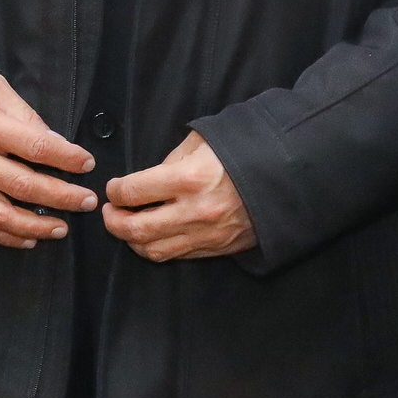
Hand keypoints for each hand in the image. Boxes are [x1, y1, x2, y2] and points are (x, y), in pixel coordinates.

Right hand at [0, 73, 97, 248]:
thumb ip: (23, 112)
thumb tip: (53, 141)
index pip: (36, 147)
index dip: (67, 158)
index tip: (87, 163)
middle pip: (26, 186)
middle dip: (63, 197)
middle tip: (88, 202)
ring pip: (3, 216)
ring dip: (37, 227)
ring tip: (63, 228)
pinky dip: (5, 237)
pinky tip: (27, 239)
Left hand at [101, 132, 254, 261]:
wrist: (288, 177)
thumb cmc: (244, 151)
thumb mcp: (204, 142)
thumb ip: (171, 160)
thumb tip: (148, 180)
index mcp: (189, 178)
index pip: (133, 192)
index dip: (115, 190)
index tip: (113, 188)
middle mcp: (194, 211)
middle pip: (136, 229)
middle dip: (113, 221)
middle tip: (109, 212)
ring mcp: (207, 234)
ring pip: (153, 250)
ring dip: (133, 240)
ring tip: (128, 226)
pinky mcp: (218, 248)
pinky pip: (178, 255)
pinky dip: (158, 248)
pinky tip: (154, 236)